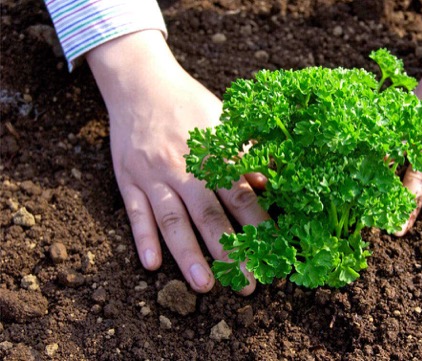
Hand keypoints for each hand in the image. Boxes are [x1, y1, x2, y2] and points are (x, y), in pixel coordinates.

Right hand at [87, 30, 268, 293]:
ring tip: (205, 285)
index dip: (257, 224)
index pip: (239, 195)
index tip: (273, 252)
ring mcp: (152, 175)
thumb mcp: (224, 120)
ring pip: (172, 219)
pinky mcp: (127, 179)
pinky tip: (152, 264)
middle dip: (230, 251)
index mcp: (211, 153)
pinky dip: (143, 238)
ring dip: (188, 254)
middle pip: (208, 214)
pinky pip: (135, 212)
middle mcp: (182, 167)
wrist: (141, 83)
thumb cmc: (190, 104)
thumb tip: (268, 182)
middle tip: (248, 283)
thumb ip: (244, 153)